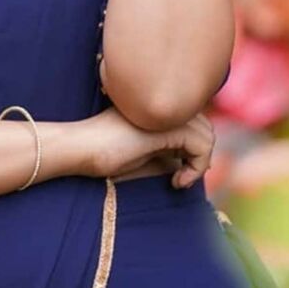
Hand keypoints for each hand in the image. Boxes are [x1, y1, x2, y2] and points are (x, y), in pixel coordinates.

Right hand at [74, 106, 214, 188]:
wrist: (81, 149)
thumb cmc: (106, 155)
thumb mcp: (146, 155)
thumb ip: (169, 153)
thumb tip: (201, 162)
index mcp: (157, 108)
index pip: (194, 121)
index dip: (194, 149)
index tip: (179, 173)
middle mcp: (163, 105)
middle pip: (205, 125)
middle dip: (200, 156)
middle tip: (181, 177)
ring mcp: (164, 113)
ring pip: (208, 134)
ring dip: (200, 164)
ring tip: (178, 180)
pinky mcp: (164, 126)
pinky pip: (202, 145)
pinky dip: (197, 169)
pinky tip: (176, 182)